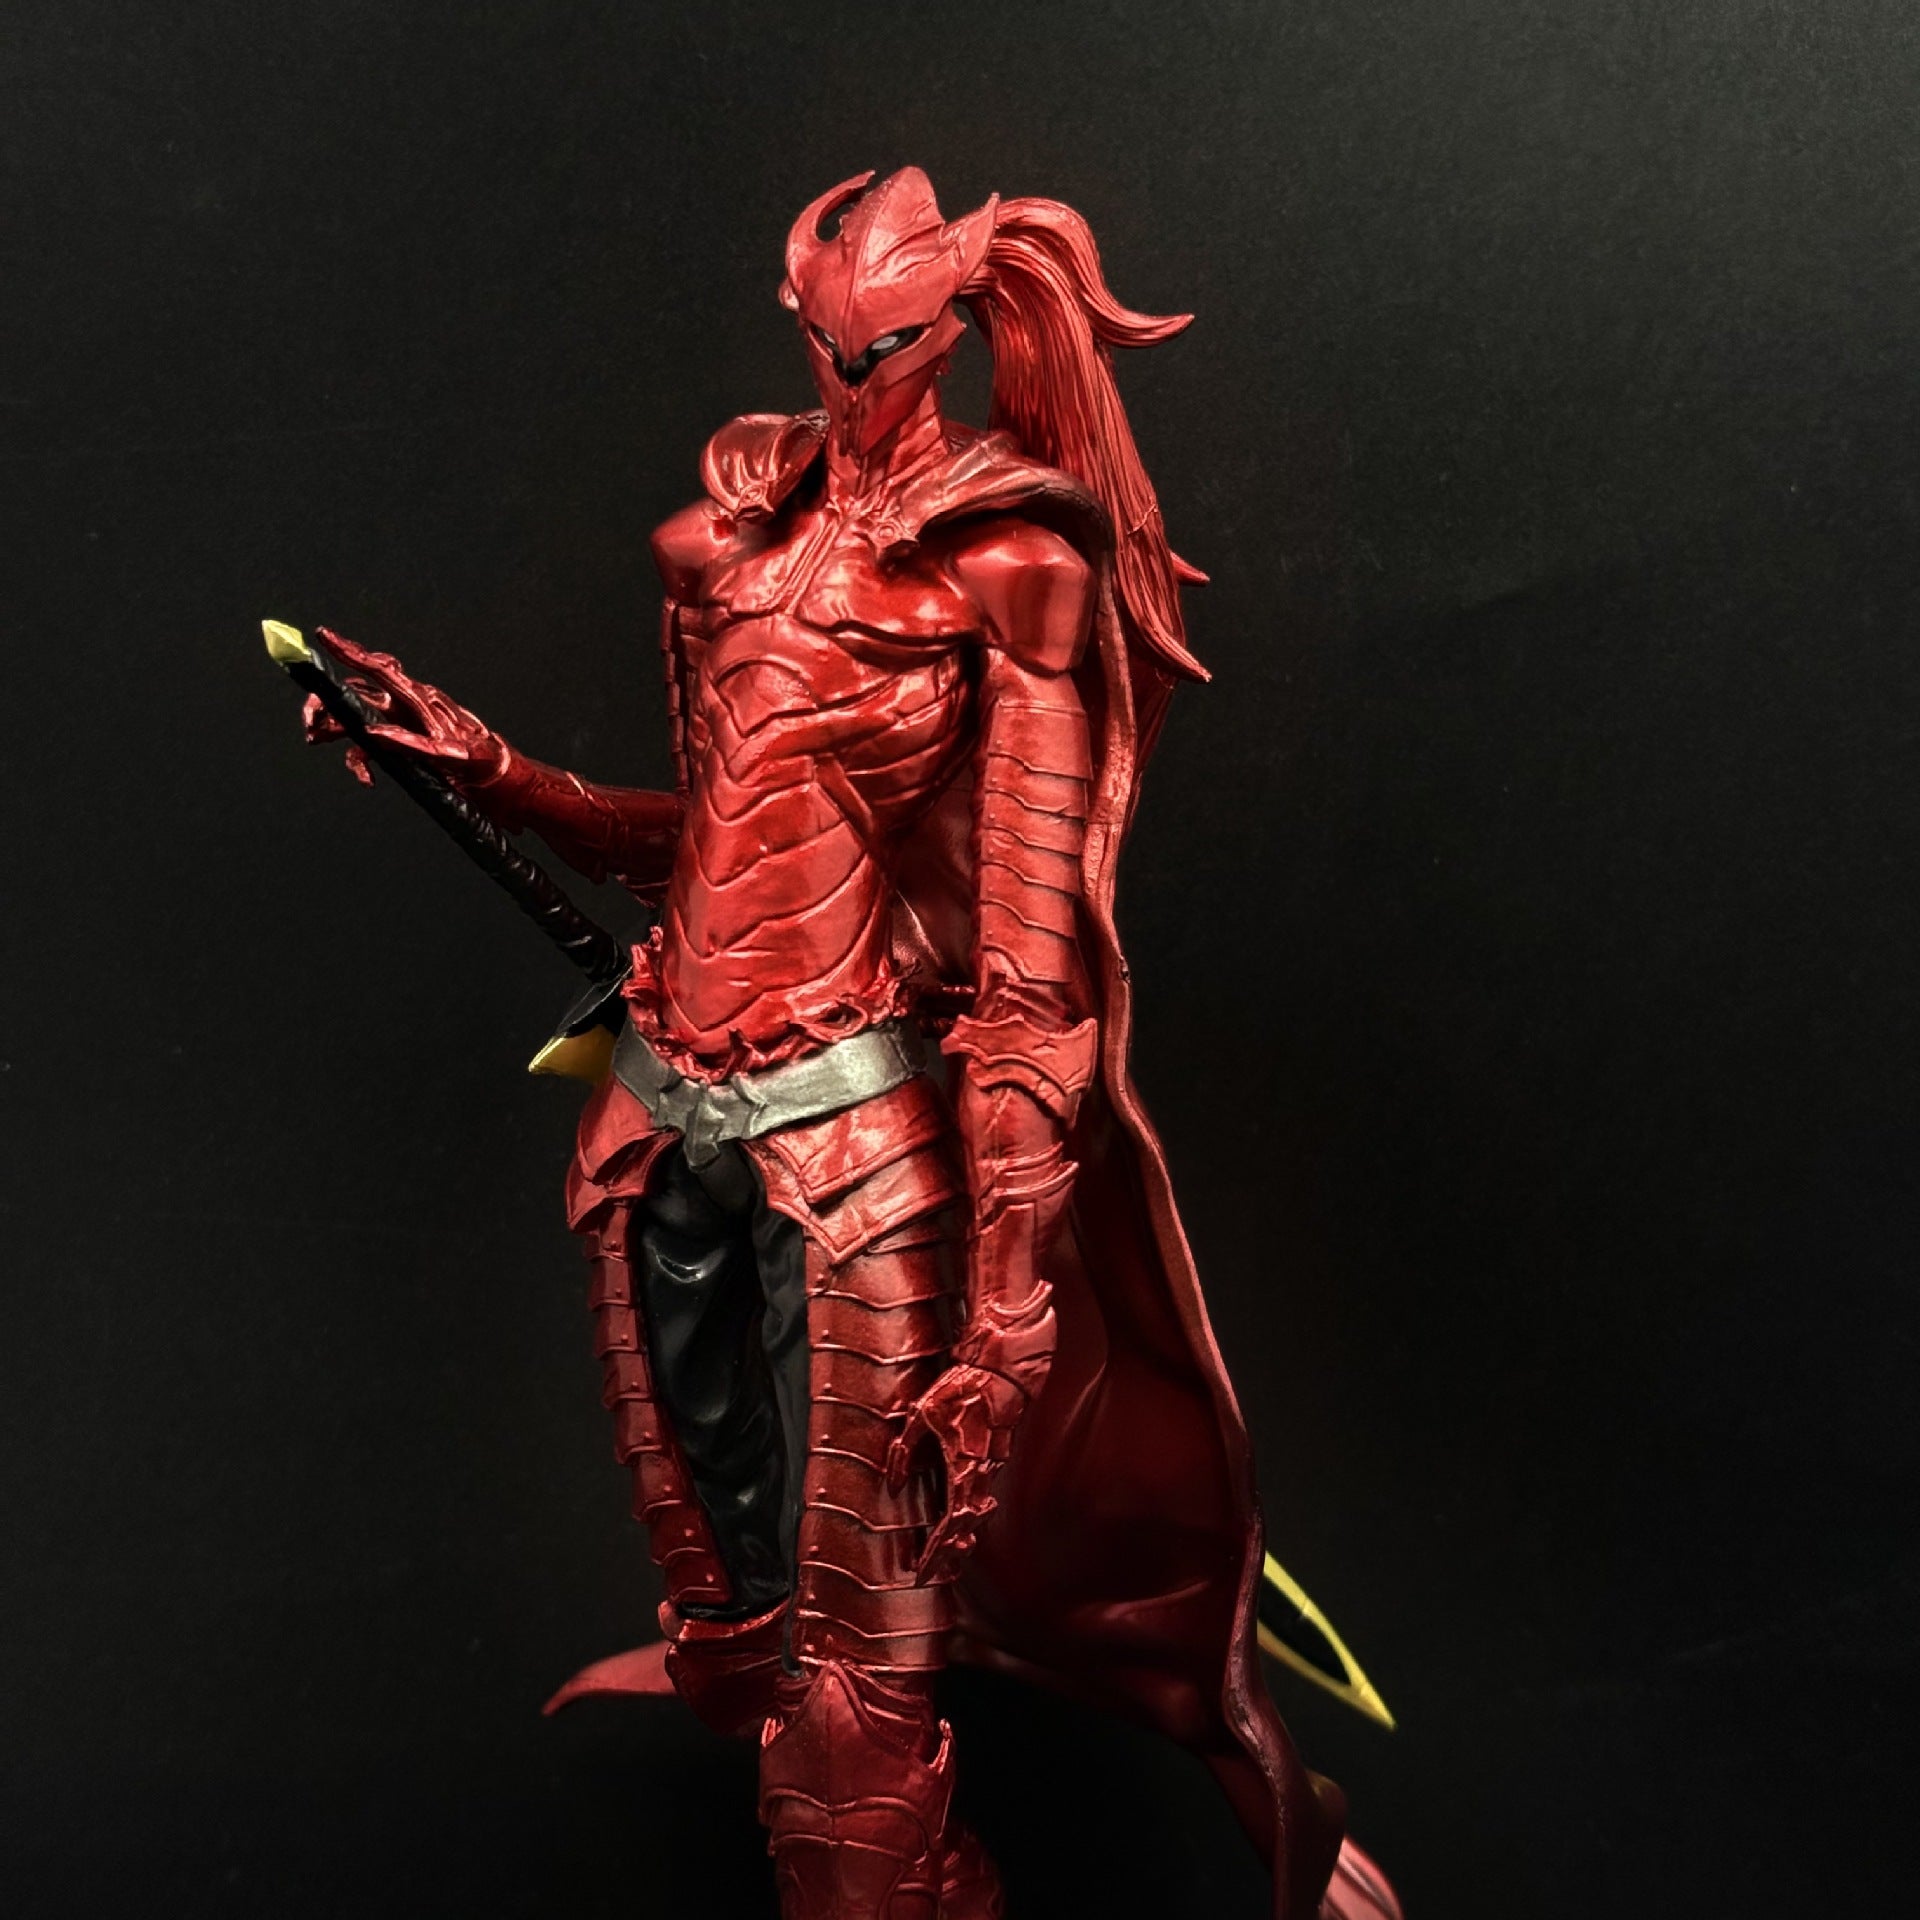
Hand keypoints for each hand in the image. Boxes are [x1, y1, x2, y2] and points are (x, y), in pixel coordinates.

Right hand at [301, 628, 505, 787]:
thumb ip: (413, 744)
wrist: (499, 782)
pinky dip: (359, 763)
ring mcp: (402, 725)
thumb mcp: (452, 756)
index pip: (379, 669)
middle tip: (309, 724)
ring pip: (355, 718)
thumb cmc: (483, 763)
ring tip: (315, 738)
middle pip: (355, 693)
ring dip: (332, 728)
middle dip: (324, 703)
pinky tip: (367, 780)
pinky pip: (368, 748)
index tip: (322, 635)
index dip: (349, 651)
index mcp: (419, 700)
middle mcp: (406, 707)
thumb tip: (374, 734)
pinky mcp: (401, 745)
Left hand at [885, 1361, 1026, 1582]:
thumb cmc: (962, 1389)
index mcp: (963, 1469)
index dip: (935, 1551)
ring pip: (978, 1513)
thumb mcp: (923, 1414)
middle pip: (967, 1528)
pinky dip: (971, 1512)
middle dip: (950, 1554)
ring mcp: (992, 1467)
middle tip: (933, 1574)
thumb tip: (894, 1486)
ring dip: (963, 1535)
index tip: (922, 1572)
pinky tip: (963, 1516)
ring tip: (950, 1554)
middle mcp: (981, 1475)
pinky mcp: (995, 1457)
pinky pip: (982, 1493)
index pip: (949, 1524)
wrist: (1004, 1372)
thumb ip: (906, 1450)